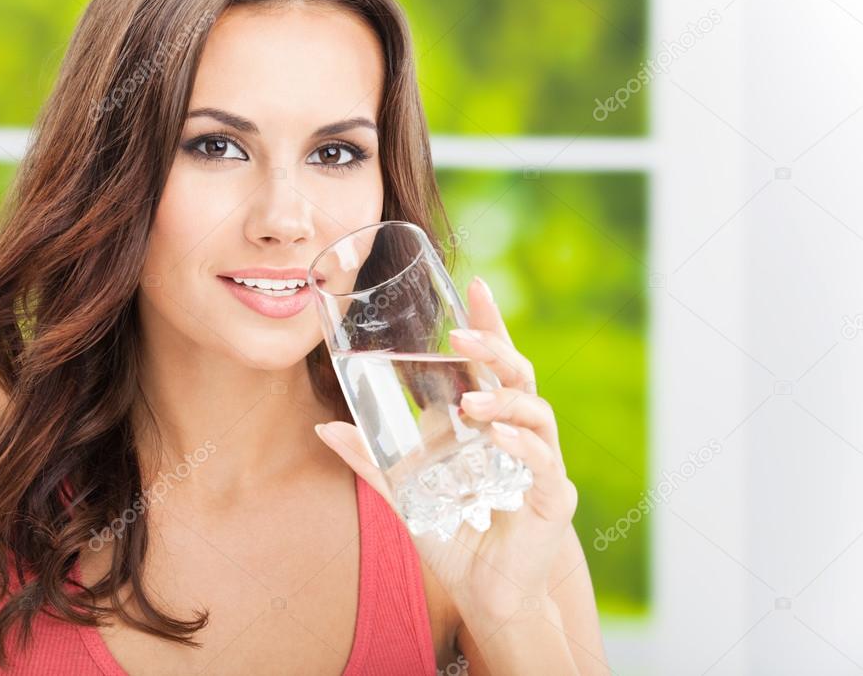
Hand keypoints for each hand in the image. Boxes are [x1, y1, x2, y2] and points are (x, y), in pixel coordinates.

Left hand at [314, 275, 577, 626]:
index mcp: (490, 424)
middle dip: (495, 349)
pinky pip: (545, 463)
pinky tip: (498, 440)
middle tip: (461, 337)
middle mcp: (520, 435)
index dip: (490, 324)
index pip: (494, 365)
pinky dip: (522, 448)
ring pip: (537, 413)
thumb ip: (372, 460)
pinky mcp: (554, 499)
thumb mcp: (406, 492)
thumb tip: (324, 428)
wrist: (487, 594)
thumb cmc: (454, 535)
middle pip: (519, 376)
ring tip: (470, 402)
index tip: (474, 283)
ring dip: (504, 401)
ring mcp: (541, 464)